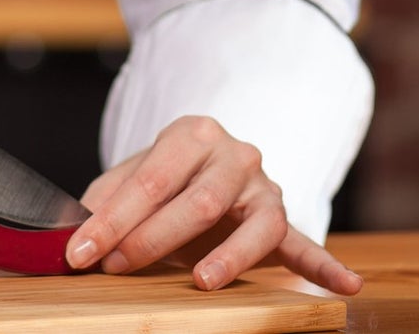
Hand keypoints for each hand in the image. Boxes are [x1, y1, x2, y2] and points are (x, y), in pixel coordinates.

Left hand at [64, 115, 362, 294]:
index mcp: (192, 133)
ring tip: (200, 280)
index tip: (81, 251)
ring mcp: (262, 187)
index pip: (152, 177)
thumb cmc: (165, 178)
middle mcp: (234, 153)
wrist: (209, 165)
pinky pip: (304, 242)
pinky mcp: (282, 219)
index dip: (114, 217)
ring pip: (251, 222)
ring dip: (226, 256)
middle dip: (152, 236)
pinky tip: (347, 285)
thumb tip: (72, 231)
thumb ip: (106, 199)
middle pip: (199, 200)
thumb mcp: (133, 175)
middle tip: (116, 265)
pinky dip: (325, 266)